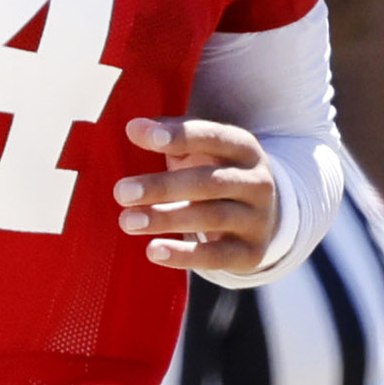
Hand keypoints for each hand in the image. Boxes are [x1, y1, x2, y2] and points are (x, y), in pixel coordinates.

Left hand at [117, 117, 282, 273]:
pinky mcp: (251, 252)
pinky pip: (216, 256)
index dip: (177, 136)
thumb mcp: (204, 151)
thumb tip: (135, 127)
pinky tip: (153, 250)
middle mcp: (257, 181)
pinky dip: (183, 255)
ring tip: (127, 221)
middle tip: (122, 192)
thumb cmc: (216, 176)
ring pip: (211, 218)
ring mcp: (257, 218)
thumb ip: (171, 135)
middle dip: (162, 186)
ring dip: (166, 219)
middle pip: (208, 182)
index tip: (135, 132)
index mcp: (244, 148)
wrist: (261, 220)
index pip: (212, 137)